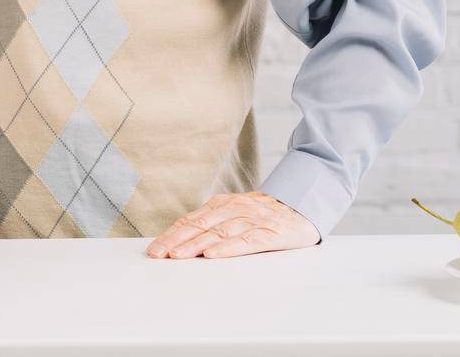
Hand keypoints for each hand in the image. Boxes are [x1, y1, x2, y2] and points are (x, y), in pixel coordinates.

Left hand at [145, 191, 319, 259]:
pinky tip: (214, 255)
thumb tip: (181, 242)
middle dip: (176, 240)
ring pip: (220, 232)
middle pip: (201, 225)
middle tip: (158, 254)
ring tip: (178, 255)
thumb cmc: (266, 216)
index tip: (154, 249)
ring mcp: (254, 219)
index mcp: (224, 204)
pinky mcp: (272, 232)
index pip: (192, 220)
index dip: (171, 234)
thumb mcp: (237, 214)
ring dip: (197, 244)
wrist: (305, 206)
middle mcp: (236, 209)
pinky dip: (229, 248)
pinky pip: (248, 241)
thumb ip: (214, 225)